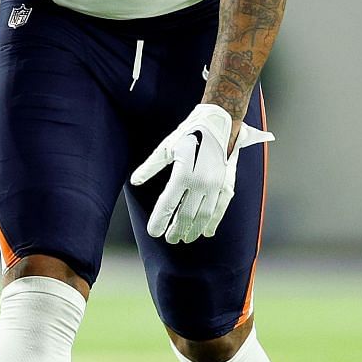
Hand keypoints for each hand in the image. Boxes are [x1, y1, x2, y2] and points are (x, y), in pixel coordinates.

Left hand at [130, 102, 273, 244]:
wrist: (220, 122)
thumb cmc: (190, 133)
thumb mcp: (167, 147)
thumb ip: (150, 166)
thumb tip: (135, 180)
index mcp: (183, 174)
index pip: (167, 205)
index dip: (159, 221)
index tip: (153, 232)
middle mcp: (201, 183)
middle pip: (185, 215)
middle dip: (176, 229)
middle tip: (169, 239)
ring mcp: (216, 186)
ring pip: (203, 216)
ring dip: (193, 230)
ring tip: (185, 238)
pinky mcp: (227, 185)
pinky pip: (220, 209)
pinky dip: (213, 223)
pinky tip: (206, 232)